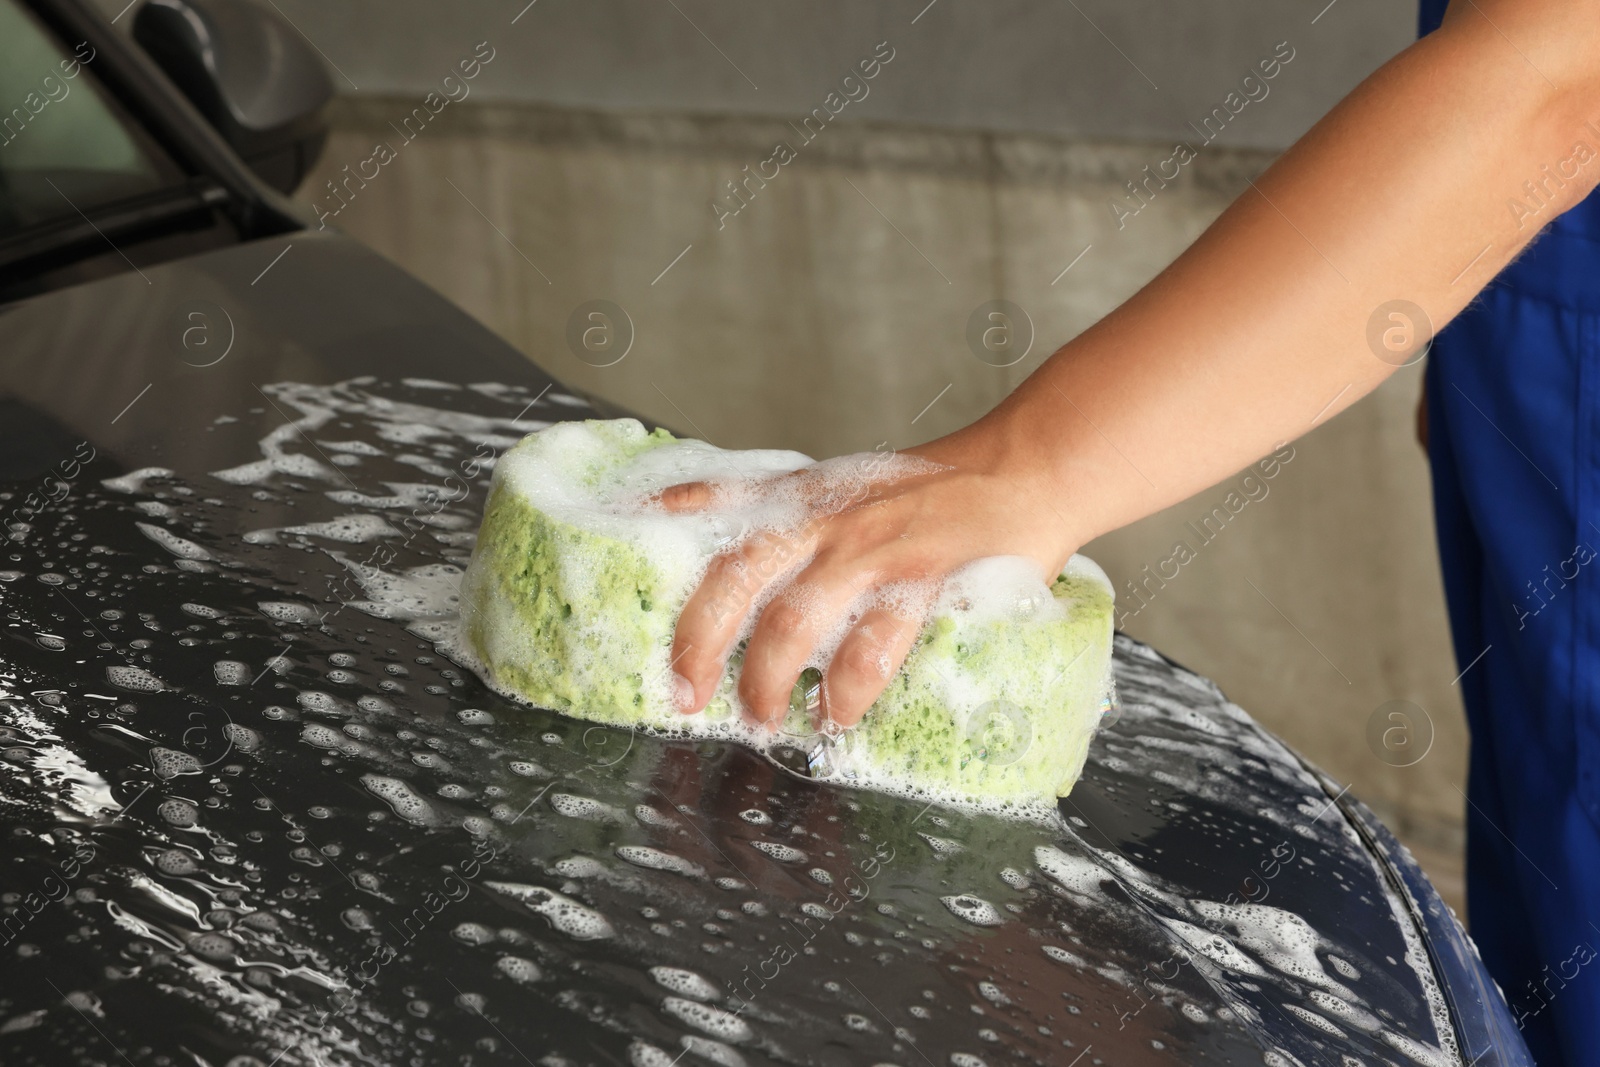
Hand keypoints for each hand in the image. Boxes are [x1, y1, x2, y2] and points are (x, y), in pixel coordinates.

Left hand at [658, 417, 1080, 730]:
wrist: (1023, 472)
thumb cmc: (934, 490)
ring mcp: (872, 551)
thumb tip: (723, 541)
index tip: (624, 556)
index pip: (717, 501)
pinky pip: (869, 648)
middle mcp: (826, 520)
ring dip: (767, 681)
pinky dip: (845, 691)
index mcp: (804, 496)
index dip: (663, 522)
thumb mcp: (848, 485)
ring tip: (763, 718)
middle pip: (736, 578)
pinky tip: (837, 714)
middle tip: (687, 695)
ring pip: (792, 623)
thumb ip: (791, 513)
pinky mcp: (922, 583)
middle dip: (700, 644)